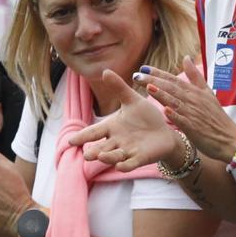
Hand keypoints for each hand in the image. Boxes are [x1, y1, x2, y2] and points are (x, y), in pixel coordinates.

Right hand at [65, 69, 183, 170]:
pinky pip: (130, 164)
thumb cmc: (146, 117)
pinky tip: (120, 166)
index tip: (70, 141)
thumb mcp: (133, 101)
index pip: (93, 132)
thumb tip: (104, 70)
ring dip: (107, 158)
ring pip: (114, 156)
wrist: (165, 131)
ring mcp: (128, 151)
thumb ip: (119, 88)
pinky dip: (125, 166)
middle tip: (86, 155)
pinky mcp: (140, 158)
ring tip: (100, 157)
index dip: (82, 137)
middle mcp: (116, 141)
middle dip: (94, 152)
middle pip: (101, 148)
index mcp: (111, 127)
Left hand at [141, 59, 235, 162]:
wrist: (229, 138)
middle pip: (171, 88)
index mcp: (194, 92)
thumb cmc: (217, 117)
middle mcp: (193, 100)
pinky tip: (165, 111)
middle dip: (153, 81)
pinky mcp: (194, 128)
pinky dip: (175, 115)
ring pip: (175, 102)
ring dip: (161, 94)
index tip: (143, 68)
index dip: (158, 73)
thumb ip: (195, 76)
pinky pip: (183, 120)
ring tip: (147, 87)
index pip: (174, 79)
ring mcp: (193, 114)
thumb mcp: (208, 93)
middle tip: (137, 75)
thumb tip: (186, 58)